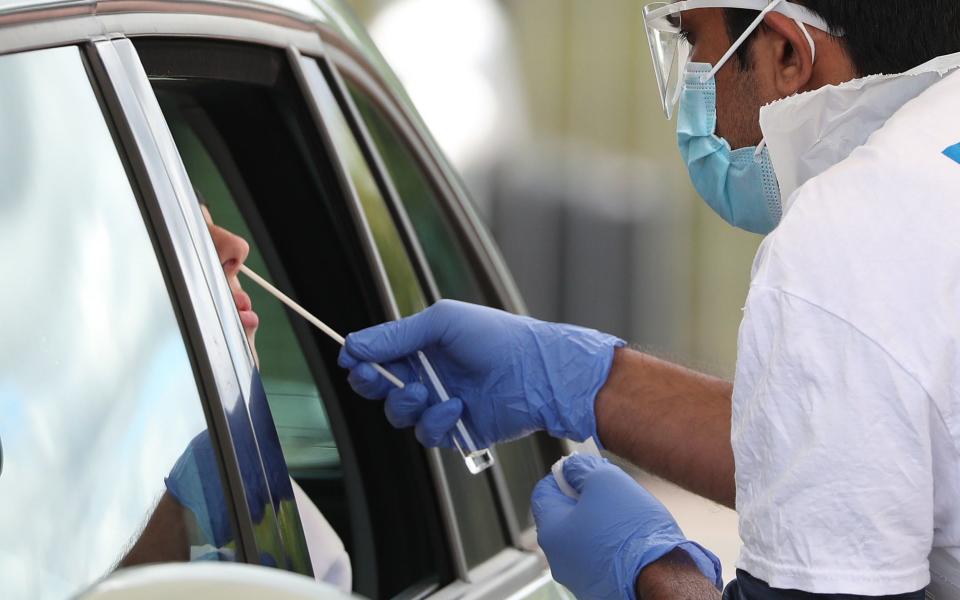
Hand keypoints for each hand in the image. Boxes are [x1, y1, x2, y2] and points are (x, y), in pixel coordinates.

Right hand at [337, 300, 623, 446]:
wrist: (538, 372)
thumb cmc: (498, 338)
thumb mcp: (443, 323)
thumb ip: (397, 335)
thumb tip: (354, 345)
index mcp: (425, 345)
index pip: (380, 354)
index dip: (361, 357)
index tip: (350, 358)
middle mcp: (430, 374)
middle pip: (380, 387)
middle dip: (371, 383)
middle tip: (373, 377)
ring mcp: (442, 402)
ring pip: (399, 414)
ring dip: (404, 403)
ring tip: (425, 391)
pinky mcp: (458, 429)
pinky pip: (427, 434)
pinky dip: (436, 421)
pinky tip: (456, 407)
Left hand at [532, 455, 721, 599]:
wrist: (662, 577)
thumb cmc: (632, 531)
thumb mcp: (605, 481)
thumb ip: (582, 469)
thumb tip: (572, 468)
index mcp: (551, 532)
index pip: (543, 491)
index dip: (564, 475)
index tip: (584, 471)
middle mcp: (558, 559)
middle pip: (564, 515)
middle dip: (585, 498)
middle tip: (610, 491)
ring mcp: (578, 576)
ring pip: (583, 536)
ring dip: (600, 521)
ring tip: (625, 517)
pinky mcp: (599, 587)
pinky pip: (599, 556)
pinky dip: (611, 544)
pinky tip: (631, 539)